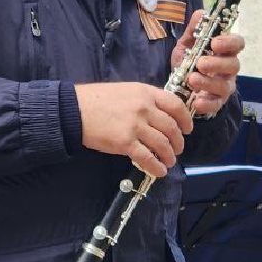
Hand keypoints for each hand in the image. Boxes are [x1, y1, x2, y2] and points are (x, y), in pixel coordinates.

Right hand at [76, 82, 192, 178]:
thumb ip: (144, 100)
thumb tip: (160, 114)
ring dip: (169, 155)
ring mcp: (135, 126)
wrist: (74, 110)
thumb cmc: (97, 99)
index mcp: (145, 93)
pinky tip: (159, 171)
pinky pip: (147, 158)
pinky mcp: (125, 142)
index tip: (187, 129)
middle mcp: (144, 108)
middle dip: (178, 142)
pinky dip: (156, 167)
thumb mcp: (125, 90)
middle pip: (171, 127)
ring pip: (162, 144)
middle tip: (178, 149)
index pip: (175, 105)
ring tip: (169, 161)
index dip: (185, 119)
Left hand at [172, 11, 242, 117]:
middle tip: (200, 63)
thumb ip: (194, 30)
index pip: (238, 43)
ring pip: (226, 85)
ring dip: (209, 82)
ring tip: (192, 79)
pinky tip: (196, 101)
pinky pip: (217, 104)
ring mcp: (224, 86)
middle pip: (234, 65)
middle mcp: (228, 68)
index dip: (229, 42)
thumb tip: (200, 13)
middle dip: (217, 63)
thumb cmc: (188, 61)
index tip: (215, 43)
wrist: (178, 86)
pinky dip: (207, 104)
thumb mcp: (187, 44)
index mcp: (224, 51)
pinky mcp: (216, 102)